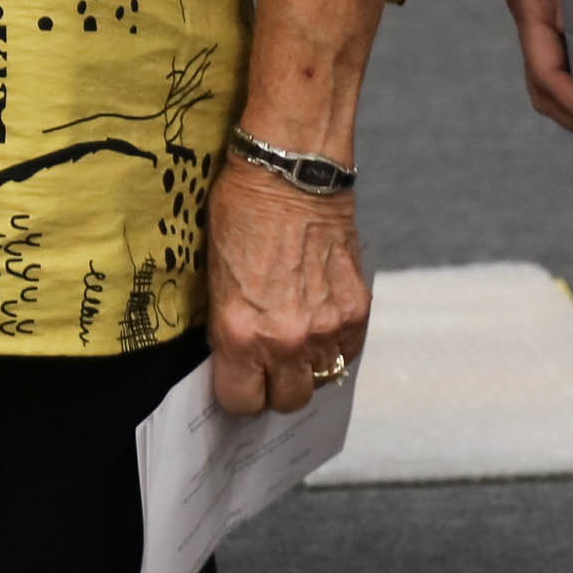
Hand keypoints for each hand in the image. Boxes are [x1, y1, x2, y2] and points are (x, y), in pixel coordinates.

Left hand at [204, 158, 369, 415]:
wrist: (291, 171)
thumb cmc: (242, 212)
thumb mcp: (216, 274)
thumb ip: (229, 325)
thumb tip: (237, 358)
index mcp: (239, 333)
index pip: (240, 401)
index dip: (238, 391)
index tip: (239, 378)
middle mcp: (285, 340)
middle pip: (287, 401)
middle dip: (275, 386)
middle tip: (269, 362)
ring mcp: (326, 328)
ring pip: (321, 380)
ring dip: (309, 366)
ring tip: (297, 336)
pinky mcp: (357, 310)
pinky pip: (348, 352)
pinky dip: (337, 344)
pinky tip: (321, 318)